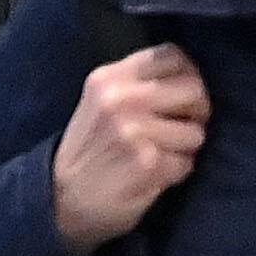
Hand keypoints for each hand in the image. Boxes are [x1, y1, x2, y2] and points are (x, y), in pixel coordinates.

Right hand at [47, 44, 211, 252]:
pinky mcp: (147, 163)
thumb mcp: (101, 102)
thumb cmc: (89, 150)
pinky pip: (186, 163)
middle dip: (196, 113)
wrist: (59, 199)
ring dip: (184, 149)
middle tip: (180, 129)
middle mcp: (120, 99)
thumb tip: (192, 77)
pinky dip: (175, 173)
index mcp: (108, 78)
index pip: (173, 56)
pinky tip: (151, 175)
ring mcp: (133, 131)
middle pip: (194, 89)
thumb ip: (137, 84)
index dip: (188, 76)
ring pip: (195, 132)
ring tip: (158, 156)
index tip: (181, 98)